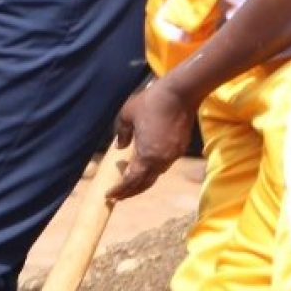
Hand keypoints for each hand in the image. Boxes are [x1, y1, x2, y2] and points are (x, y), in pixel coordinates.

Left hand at [109, 78, 194, 199]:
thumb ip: (121, 134)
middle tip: (117, 196)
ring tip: (129, 184)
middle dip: (131, 192)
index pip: (132, 180)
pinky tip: (144, 166)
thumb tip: (120, 147)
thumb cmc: (151, 102)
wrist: (180, 94)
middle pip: (145, 183)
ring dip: (142, 181)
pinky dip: (152, 170)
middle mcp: (162, 160)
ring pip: (156, 175)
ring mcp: (173, 155)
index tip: (109, 195)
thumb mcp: (127, 115)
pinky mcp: (180, 148)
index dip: (120, 190)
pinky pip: (164, 165)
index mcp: (147, 155)